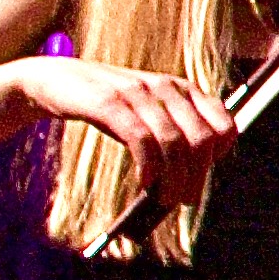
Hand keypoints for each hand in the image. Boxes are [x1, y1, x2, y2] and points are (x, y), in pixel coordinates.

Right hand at [12, 50, 232, 206]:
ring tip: (164, 199)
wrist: (55, 80)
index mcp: (182, 89)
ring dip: (173, 179)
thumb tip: (191, 179)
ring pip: (174, 143)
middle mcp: (166, 88)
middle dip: (196, 176)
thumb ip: (172, 135)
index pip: (223, 124)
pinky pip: (141, 139)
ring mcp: (139, 93)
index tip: (204, 174)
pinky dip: (149, 166)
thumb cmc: (107, 105)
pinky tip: (145, 181)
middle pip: (201, 139)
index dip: (221, 154)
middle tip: (183, 199)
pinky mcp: (110, 103)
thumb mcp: (148, 114)